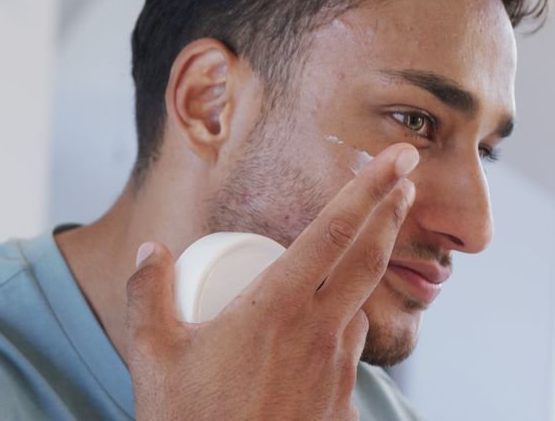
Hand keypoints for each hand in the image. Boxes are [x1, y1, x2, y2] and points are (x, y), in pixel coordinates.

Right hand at [125, 143, 418, 419]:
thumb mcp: (152, 355)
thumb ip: (148, 294)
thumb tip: (152, 250)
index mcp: (277, 307)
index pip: (334, 232)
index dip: (369, 189)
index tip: (399, 158)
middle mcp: (318, 332)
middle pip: (368, 257)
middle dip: (391, 210)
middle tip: (406, 179)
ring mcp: (335, 370)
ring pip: (360, 306)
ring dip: (367, 273)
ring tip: (362, 250)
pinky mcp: (339, 403)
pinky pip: (348, 352)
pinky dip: (343, 329)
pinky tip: (324, 333)